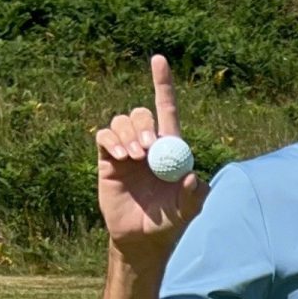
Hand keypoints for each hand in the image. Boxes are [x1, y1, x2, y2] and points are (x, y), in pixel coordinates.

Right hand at [95, 55, 208, 265]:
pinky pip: (103, 137)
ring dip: (127, 134)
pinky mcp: (108, 160)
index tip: (158, 59)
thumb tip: (191, 176)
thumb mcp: (187, 211)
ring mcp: (127, 151)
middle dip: (144, 125)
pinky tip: (120, 157)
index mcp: (171, 148)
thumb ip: (193, 195)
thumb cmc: (169, 223)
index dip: (162, 83)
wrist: (141, 239)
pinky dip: (111, 140)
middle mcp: (148, 144)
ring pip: (121, 121)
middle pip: (142, 113)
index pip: (167, 108)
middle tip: (148, 151)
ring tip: (134, 158)